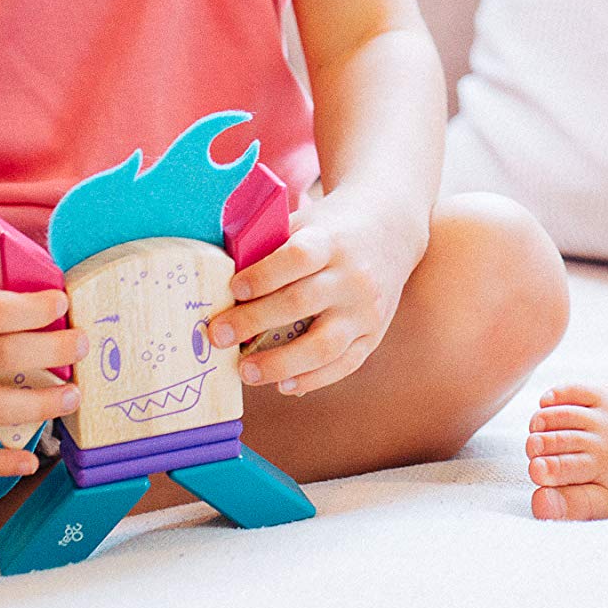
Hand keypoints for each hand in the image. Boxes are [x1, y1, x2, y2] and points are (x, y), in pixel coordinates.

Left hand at [206, 193, 426, 396]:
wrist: (390, 229)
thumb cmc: (329, 230)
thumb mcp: (304, 222)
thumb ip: (267, 247)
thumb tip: (217, 281)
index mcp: (332, 241)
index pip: (298, 258)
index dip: (264, 275)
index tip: (233, 288)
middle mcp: (353, 277)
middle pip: (302, 303)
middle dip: (254, 322)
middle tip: (218, 336)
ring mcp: (366, 309)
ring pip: (325, 345)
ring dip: (280, 363)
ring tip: (245, 372)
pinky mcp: (375, 334)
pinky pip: (344, 364)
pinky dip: (313, 380)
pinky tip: (283, 385)